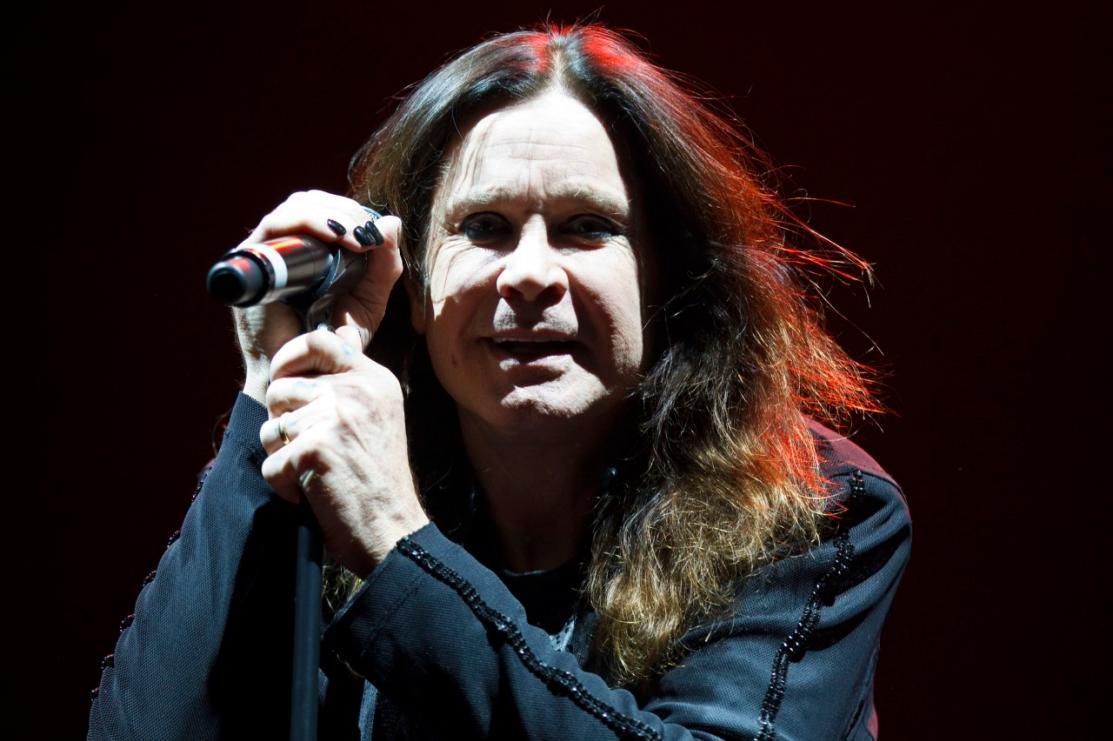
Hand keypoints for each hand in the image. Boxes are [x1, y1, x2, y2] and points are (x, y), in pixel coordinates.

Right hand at [231, 190, 403, 402]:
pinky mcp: (252, 264)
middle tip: (367, 234)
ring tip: (355, 237)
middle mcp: (286, 248)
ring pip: (294, 208)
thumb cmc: (335, 341)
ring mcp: (266, 254)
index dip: (352, 212)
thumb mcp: (370, 299)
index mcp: (312, 251)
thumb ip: (384, 263)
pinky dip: (307, 223)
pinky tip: (333, 238)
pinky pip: (274, 227)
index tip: (376, 232)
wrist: (307, 374)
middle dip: (344, 211)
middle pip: (310, 202)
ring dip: (329, 215)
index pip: (327, 210)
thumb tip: (392, 220)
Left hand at [258, 328, 428, 575]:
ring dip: (282, 455)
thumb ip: (349, 385)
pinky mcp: (313, 448)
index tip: (283, 377)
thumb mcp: (377, 417)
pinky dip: (284, 486)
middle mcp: (357, 390)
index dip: (290, 356)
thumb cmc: (379, 482)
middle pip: (281, 387)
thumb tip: (321, 348)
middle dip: (282, 421)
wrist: (393, 529)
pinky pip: (270, 463)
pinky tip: (312, 494)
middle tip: (310, 448)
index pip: (319, 339)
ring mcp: (335, 417)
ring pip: (270, 426)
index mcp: (374, 379)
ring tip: (314, 472)